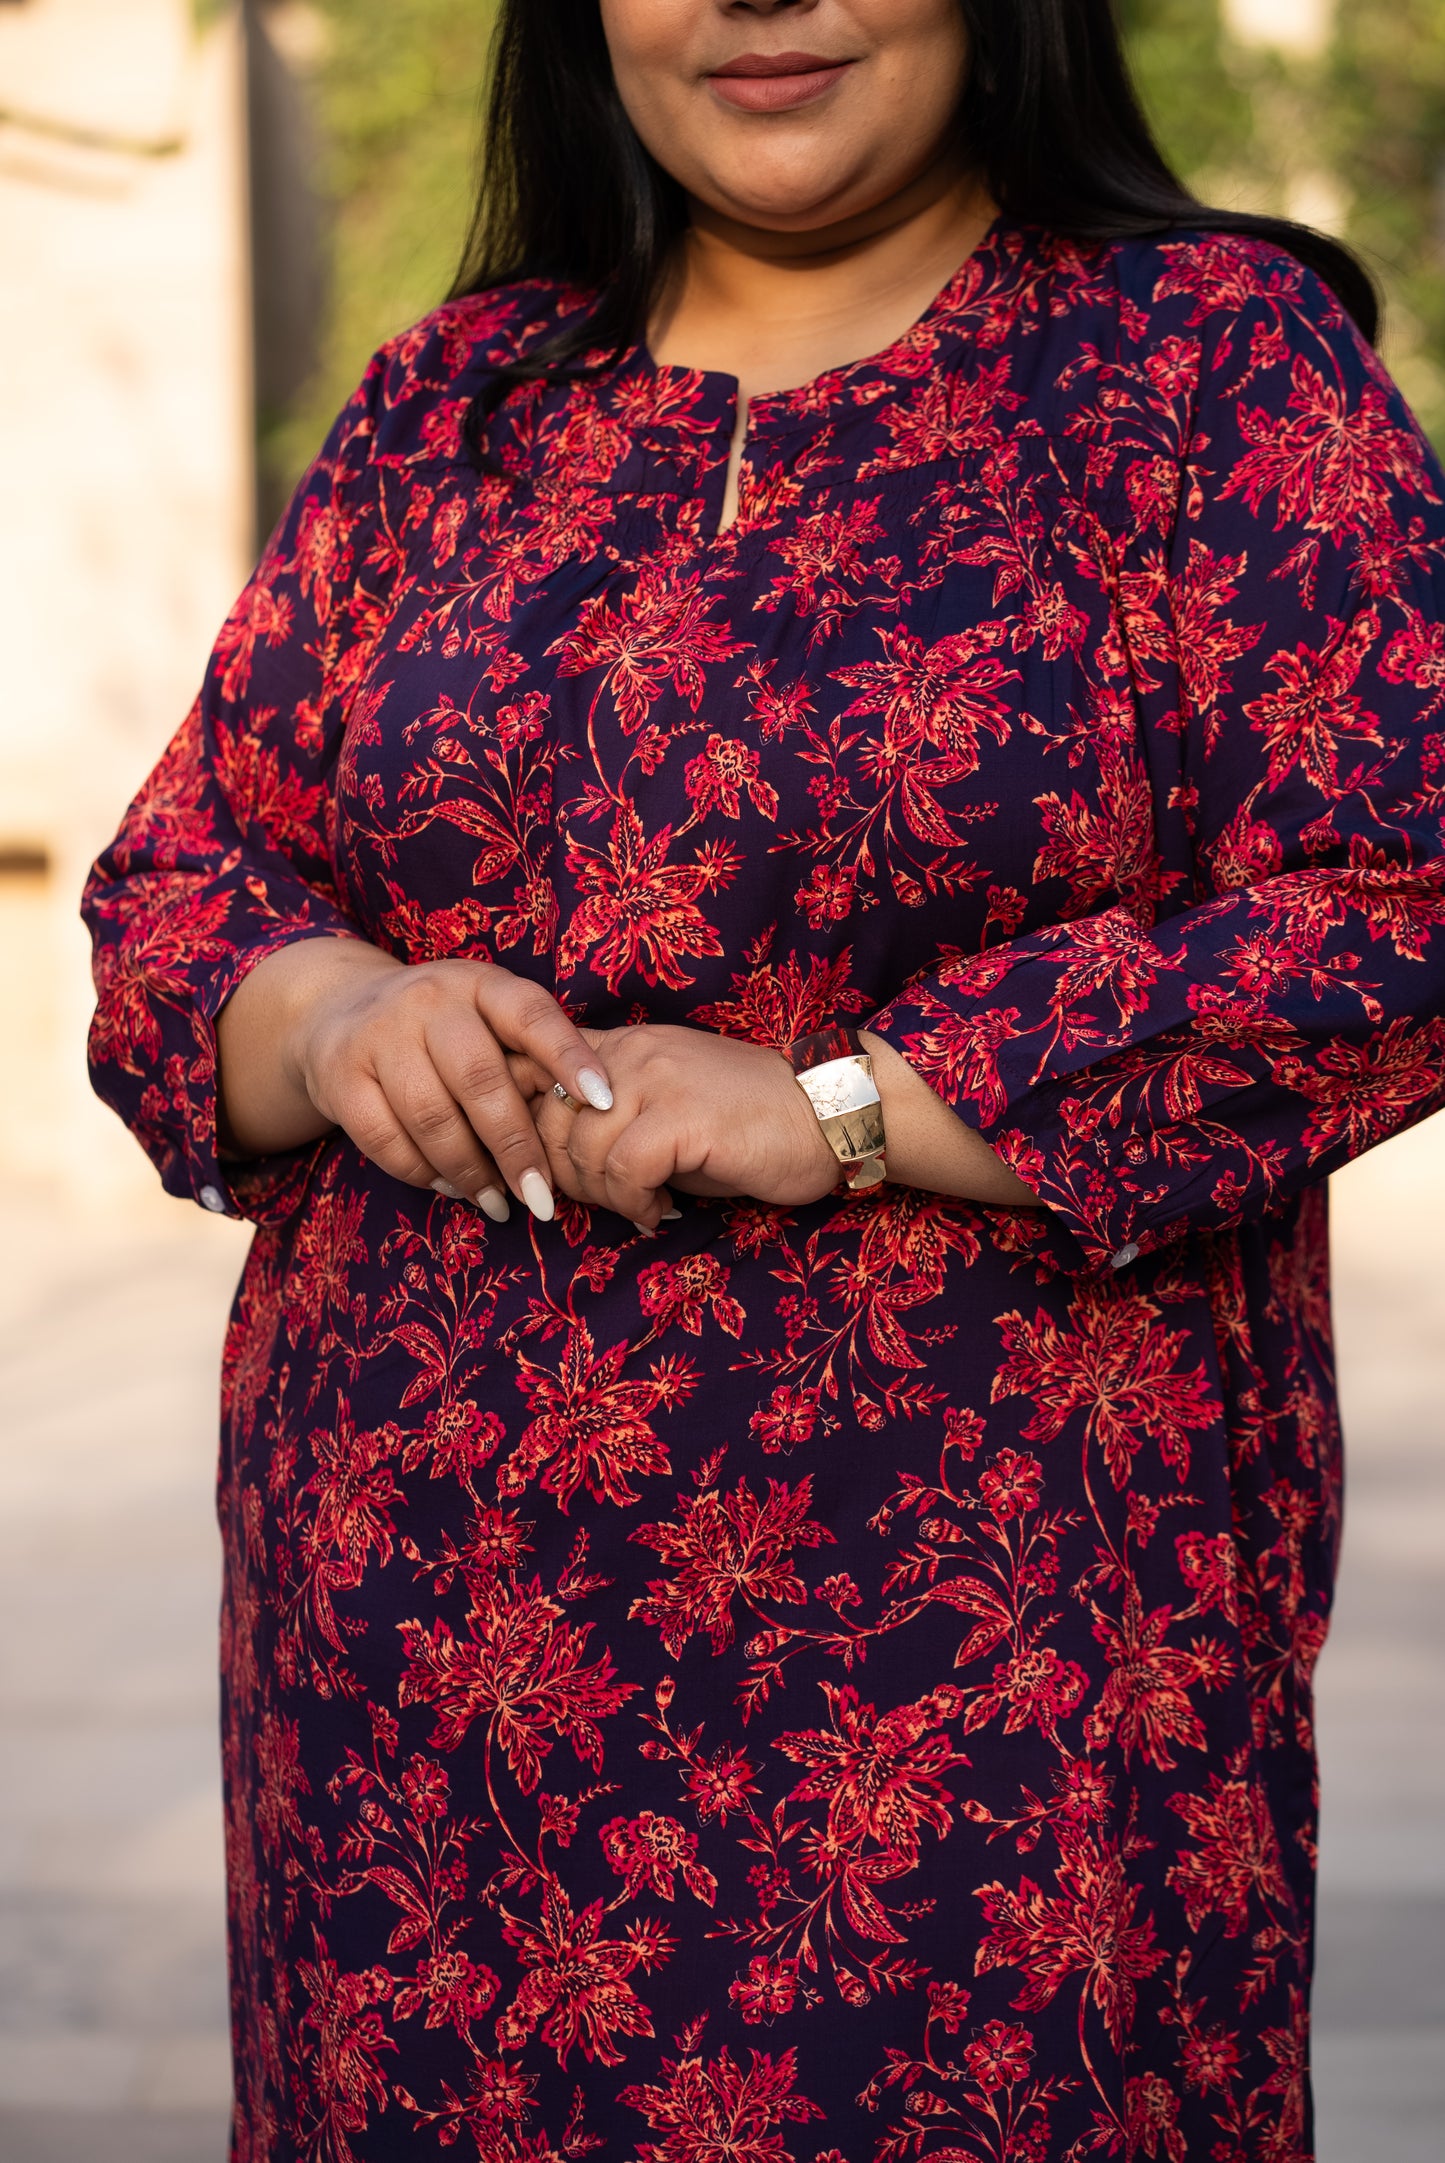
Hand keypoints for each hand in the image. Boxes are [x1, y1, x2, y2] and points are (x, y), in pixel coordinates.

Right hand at [219, 939, 613, 1220]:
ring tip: (498, 1203)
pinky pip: (386, 1139)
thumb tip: (590, 1119)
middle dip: (517, 1147)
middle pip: (480, 1080)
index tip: (604, 1102)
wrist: (335, 1010)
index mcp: (480, 982)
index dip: (569, 1056)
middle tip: (543, 1198)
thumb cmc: (440, 1027)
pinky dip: (422, 1173)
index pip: (531, 1014)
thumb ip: (528, 1053)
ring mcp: (378, 1034)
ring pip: (432, 1117)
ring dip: (470, 1172)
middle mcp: (428, 1000)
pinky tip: (451, 1187)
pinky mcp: (340, 1075)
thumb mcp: (485, 1017)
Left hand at [520, 1023, 839, 1228]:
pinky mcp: (682, 1117)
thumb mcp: (667, 1104)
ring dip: (605, 1196)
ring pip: (584, 1150)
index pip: (538, 1076)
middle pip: (549, 1121)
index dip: (529, 1133)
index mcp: (624, 1044)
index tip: (551, 1173)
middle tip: (607, 1200)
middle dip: (566, 1176)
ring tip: (642, 1204)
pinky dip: (635, 1203)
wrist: (828, 1115)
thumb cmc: (748, 1122)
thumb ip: (614, 1115)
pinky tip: (662, 1209)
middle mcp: (632, 1051)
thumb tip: (556, 1159)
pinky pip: (624, 1171)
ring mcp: (657, 1079)